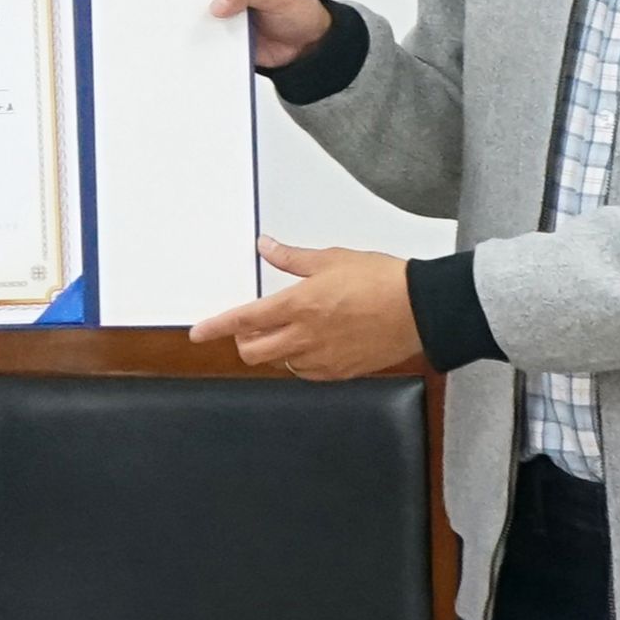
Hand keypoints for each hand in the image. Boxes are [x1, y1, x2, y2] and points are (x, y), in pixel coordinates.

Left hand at [191, 237, 424, 379]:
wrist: (421, 309)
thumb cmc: (382, 281)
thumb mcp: (332, 259)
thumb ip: (292, 258)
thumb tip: (267, 246)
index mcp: (299, 306)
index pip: (244, 320)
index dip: (216, 327)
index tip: (198, 332)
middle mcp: (305, 337)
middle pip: (254, 352)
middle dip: (244, 341)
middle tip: (252, 327)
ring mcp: (323, 359)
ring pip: (280, 363)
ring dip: (276, 349)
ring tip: (292, 329)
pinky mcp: (341, 373)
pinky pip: (307, 373)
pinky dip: (301, 361)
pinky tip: (314, 344)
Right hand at [209, 0, 333, 69]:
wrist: (308, 46)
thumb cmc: (301, 10)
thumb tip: (219, 2)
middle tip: (193, 3)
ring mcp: (229, 12)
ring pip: (204, 14)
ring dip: (202, 20)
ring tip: (200, 24)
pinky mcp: (228, 34)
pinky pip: (211, 36)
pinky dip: (209, 39)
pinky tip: (209, 41)